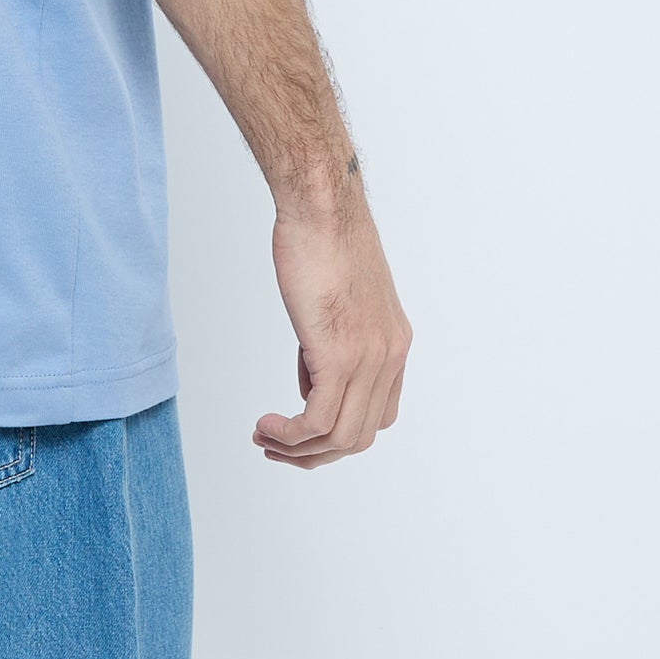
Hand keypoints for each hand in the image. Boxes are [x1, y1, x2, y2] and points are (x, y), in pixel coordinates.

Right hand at [254, 202, 411, 467]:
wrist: (322, 206)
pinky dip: (291, 435)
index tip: (300, 424)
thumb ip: (333, 339)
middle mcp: (389, 358)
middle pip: (359, 435)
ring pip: (340, 437)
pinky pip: (318, 421)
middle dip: (315, 452)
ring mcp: (369, 360)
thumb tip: (312, 375)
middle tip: (276, 445)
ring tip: (264, 438)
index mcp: (394, 344)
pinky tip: (267, 427)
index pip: (377, 414)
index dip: (338, 430)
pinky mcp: (339, 356)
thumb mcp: (338, 297)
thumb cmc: (322, 237)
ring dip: (299, 449)